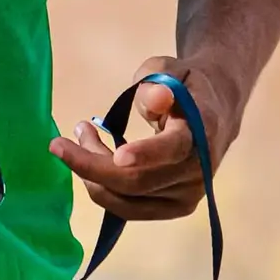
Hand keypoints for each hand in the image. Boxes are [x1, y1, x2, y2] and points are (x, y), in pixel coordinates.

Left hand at [49, 55, 233, 220]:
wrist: (213, 112)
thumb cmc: (182, 85)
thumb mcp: (169, 71)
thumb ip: (158, 82)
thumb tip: (155, 98)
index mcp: (203, 131)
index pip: (175, 148)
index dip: (147, 153)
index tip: (118, 154)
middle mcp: (199, 172)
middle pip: (138, 181)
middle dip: (92, 163)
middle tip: (66, 136)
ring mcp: (188, 196)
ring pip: (128, 199)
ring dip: (93, 174)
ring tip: (81, 137)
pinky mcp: (173, 209)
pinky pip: (129, 208)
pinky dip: (104, 187)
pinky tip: (93, 160)